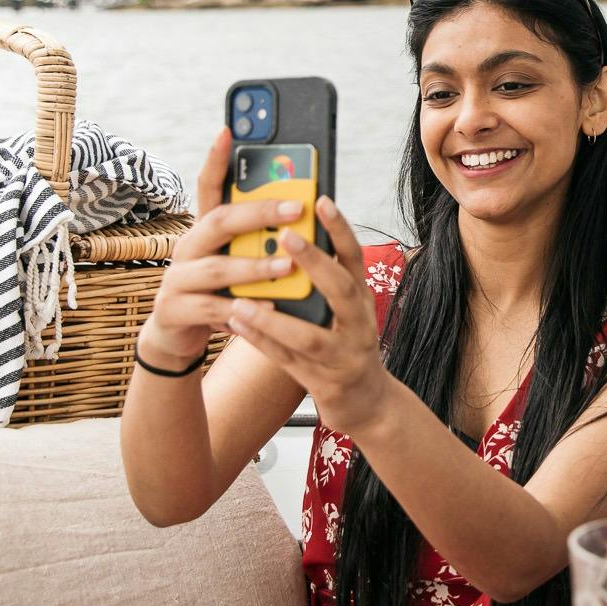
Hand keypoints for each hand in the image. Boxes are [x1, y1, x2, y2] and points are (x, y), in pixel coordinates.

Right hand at [139, 128, 309, 363]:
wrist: (179, 335)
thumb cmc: (221, 291)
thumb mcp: (238, 261)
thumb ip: (259, 240)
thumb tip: (306, 211)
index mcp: (205, 230)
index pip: (207, 187)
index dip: (216, 159)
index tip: (228, 130)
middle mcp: (187, 247)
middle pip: (219, 221)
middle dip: (260, 212)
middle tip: (297, 209)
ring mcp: (177, 278)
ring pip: (217, 267)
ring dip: (255, 266)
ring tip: (288, 265)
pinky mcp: (174, 310)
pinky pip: (211, 308)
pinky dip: (242, 308)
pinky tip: (270, 308)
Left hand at [225, 198, 395, 430]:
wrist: (368, 405)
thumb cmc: (347, 347)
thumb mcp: (345, 312)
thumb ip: (323, 283)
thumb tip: (286, 239)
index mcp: (362, 301)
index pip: (355, 258)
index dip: (340, 229)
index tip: (321, 200)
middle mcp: (360, 326)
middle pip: (342, 291)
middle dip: (315, 263)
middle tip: (287, 237)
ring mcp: (345, 357)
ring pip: (311, 336)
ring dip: (275, 318)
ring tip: (242, 300)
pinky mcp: (326, 383)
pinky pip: (289, 362)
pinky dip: (262, 343)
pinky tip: (238, 326)